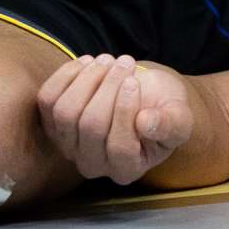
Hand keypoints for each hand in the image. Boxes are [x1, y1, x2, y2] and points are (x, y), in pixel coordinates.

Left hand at [37, 54, 192, 184]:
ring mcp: (68, 146)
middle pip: (90, 126)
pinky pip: (48, 100)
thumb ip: (171, 124)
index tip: (135, 81)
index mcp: (127, 169)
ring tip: (108, 60)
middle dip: (107, 88)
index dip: (125, 112)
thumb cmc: (165, 109)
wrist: (146, 97)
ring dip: (88, 79)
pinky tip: (88, 62)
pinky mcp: (52, 125)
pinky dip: (66, 76)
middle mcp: (93, 164)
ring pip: (66, 113)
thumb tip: (146, 121)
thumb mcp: (180, 117)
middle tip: (125, 62)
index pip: (120, 147)